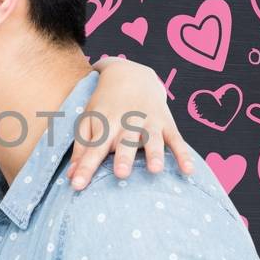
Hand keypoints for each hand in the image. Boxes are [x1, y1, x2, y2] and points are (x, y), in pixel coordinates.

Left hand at [70, 57, 194, 188]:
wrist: (130, 74)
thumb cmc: (105, 105)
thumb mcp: (89, 121)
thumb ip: (81, 149)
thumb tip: (70, 177)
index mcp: (105, 125)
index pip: (93, 149)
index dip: (85, 167)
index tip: (77, 186)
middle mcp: (126, 123)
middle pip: (125, 143)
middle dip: (124, 158)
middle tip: (121, 174)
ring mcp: (148, 122)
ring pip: (152, 139)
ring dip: (154, 153)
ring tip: (155, 170)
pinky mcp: (166, 122)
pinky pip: (177, 140)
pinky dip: (183, 154)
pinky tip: (188, 170)